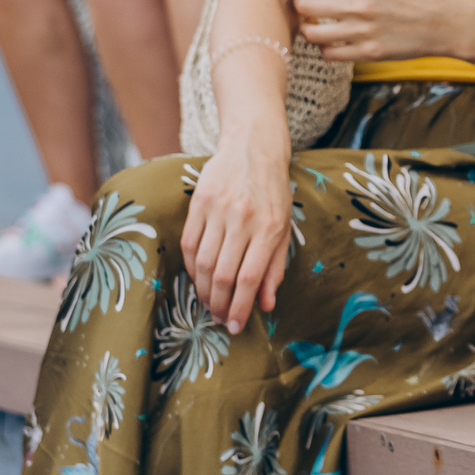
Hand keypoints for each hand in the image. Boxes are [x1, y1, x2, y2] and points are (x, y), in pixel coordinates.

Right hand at [184, 128, 290, 331]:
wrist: (253, 149)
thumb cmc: (273, 193)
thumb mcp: (283, 228)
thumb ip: (274, 268)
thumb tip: (265, 305)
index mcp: (269, 228)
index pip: (249, 278)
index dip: (240, 307)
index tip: (236, 326)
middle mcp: (242, 220)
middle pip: (224, 275)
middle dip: (220, 305)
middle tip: (220, 319)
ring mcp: (218, 210)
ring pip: (204, 263)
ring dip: (205, 291)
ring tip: (210, 304)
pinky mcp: (198, 202)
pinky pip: (190, 244)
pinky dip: (192, 268)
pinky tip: (199, 279)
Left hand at [280, 0, 474, 66]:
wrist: (443, 22)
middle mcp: (360, 6)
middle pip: (307, 8)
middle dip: (298, 6)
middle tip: (301, 5)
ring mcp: (363, 32)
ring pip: (314, 34)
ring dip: (308, 29)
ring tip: (314, 24)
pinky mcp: (368, 53)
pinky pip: (330, 54)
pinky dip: (325, 48)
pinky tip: (331, 41)